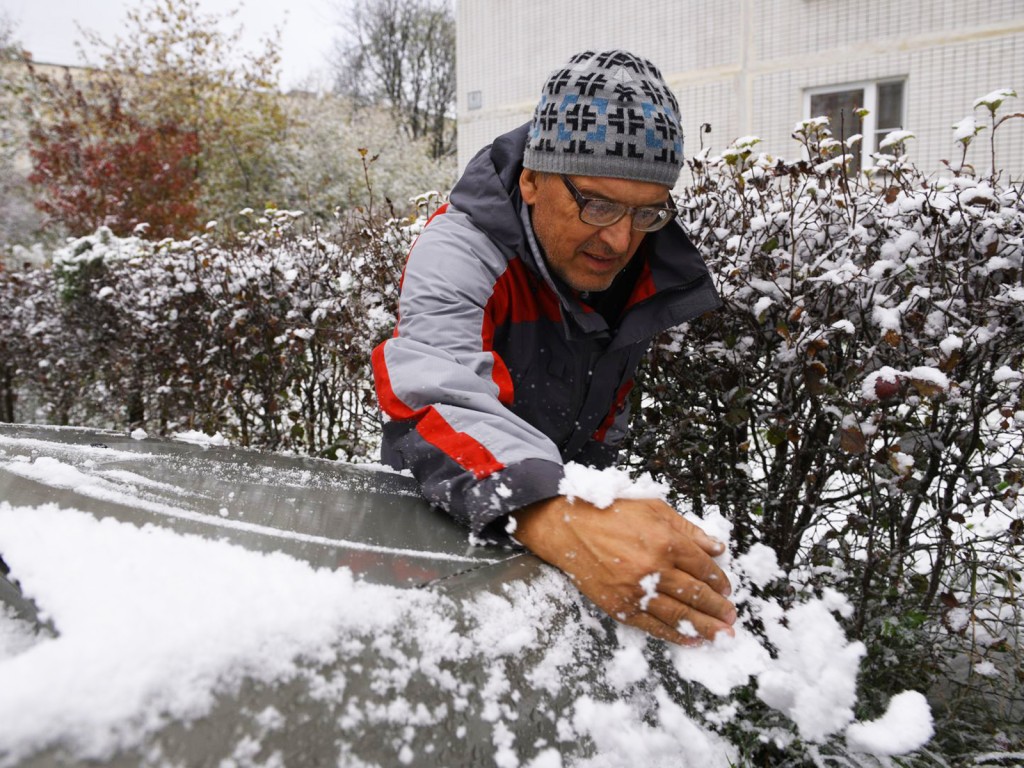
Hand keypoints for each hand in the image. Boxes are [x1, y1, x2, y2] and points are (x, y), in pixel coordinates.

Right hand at [511, 496, 735, 645]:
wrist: (568, 528)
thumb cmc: (610, 514)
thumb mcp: (653, 509)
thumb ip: (688, 529)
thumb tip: (717, 547)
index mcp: (667, 541)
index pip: (703, 567)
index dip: (719, 580)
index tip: (726, 589)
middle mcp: (655, 568)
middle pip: (696, 594)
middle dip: (718, 608)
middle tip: (731, 618)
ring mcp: (637, 590)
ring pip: (679, 614)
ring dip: (705, 627)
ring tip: (721, 635)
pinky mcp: (620, 606)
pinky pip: (653, 626)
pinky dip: (674, 635)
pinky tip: (690, 640)